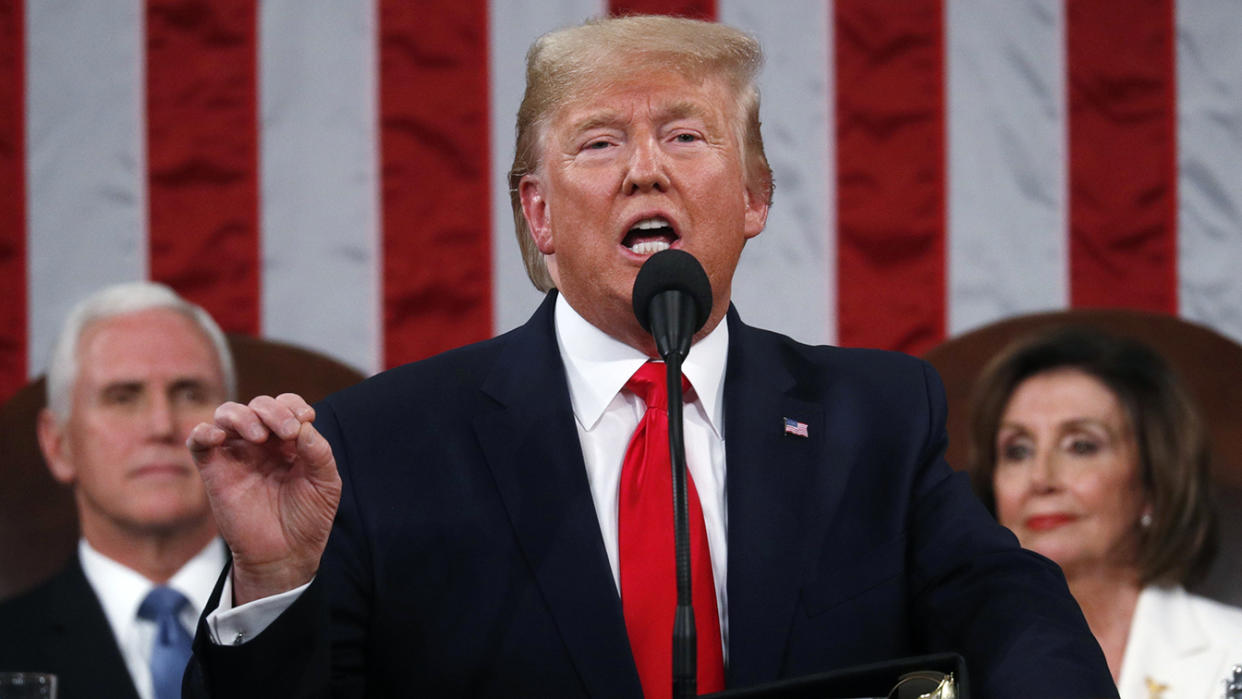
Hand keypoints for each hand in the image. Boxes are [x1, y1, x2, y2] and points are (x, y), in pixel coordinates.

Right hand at [187, 393, 341, 604]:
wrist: (285, 555)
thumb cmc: (308, 518)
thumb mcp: (326, 483)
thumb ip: (318, 452)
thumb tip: (304, 424)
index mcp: (289, 441)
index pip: (286, 405)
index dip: (294, 406)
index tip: (306, 420)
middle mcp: (262, 443)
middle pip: (258, 405)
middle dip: (273, 411)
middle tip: (287, 432)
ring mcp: (237, 455)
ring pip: (228, 414)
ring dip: (243, 416)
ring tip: (259, 436)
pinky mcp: (214, 471)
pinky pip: (198, 441)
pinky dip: (204, 431)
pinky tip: (219, 437)